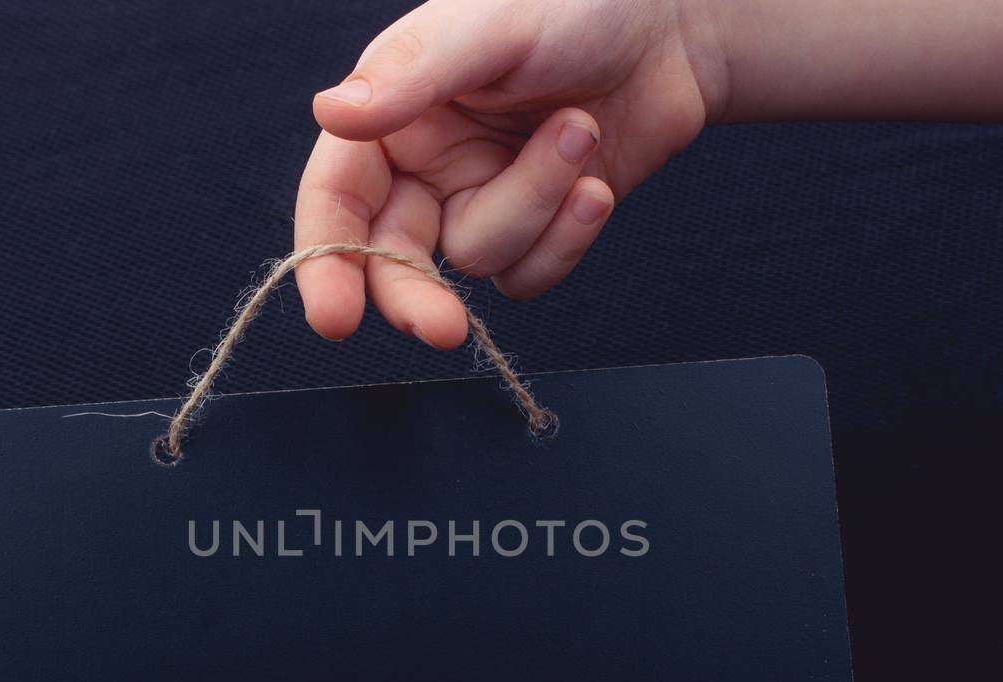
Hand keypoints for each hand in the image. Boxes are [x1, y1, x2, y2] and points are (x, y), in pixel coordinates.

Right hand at [294, 0, 714, 347]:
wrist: (675, 26)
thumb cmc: (576, 3)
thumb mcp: (489, 25)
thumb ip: (412, 75)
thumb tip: (331, 112)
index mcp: (392, 113)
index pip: (337, 197)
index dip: (327, 260)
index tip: (336, 319)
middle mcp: (426, 165)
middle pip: (393, 259)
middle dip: (416, 296)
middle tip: (445, 329)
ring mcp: (482, 199)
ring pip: (478, 258)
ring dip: (535, 205)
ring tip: (580, 130)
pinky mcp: (537, 227)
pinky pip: (529, 273)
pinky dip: (567, 237)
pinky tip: (597, 184)